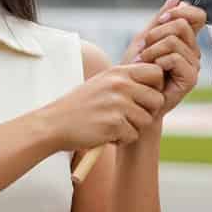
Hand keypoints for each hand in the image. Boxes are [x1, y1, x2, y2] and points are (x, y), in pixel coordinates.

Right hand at [46, 62, 164, 151]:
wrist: (54, 124)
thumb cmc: (80, 106)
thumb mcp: (102, 83)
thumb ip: (126, 80)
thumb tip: (157, 80)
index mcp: (118, 72)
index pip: (156, 73)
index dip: (155, 87)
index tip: (143, 97)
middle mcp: (120, 85)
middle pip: (156, 100)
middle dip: (146, 112)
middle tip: (127, 117)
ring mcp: (117, 104)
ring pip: (146, 121)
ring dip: (132, 128)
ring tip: (112, 125)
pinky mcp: (114, 124)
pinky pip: (133, 136)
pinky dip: (121, 139)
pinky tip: (105, 134)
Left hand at [125, 0, 207, 115]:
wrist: (129, 98)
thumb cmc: (136, 69)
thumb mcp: (145, 39)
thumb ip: (161, 19)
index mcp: (186, 39)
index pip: (197, 14)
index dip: (180, 11)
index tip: (160, 19)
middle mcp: (193, 51)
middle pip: (182, 24)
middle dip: (156, 33)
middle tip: (144, 48)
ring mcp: (193, 66)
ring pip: (174, 41)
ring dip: (152, 50)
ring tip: (143, 62)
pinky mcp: (190, 79)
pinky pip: (175, 58)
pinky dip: (157, 61)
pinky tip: (151, 71)